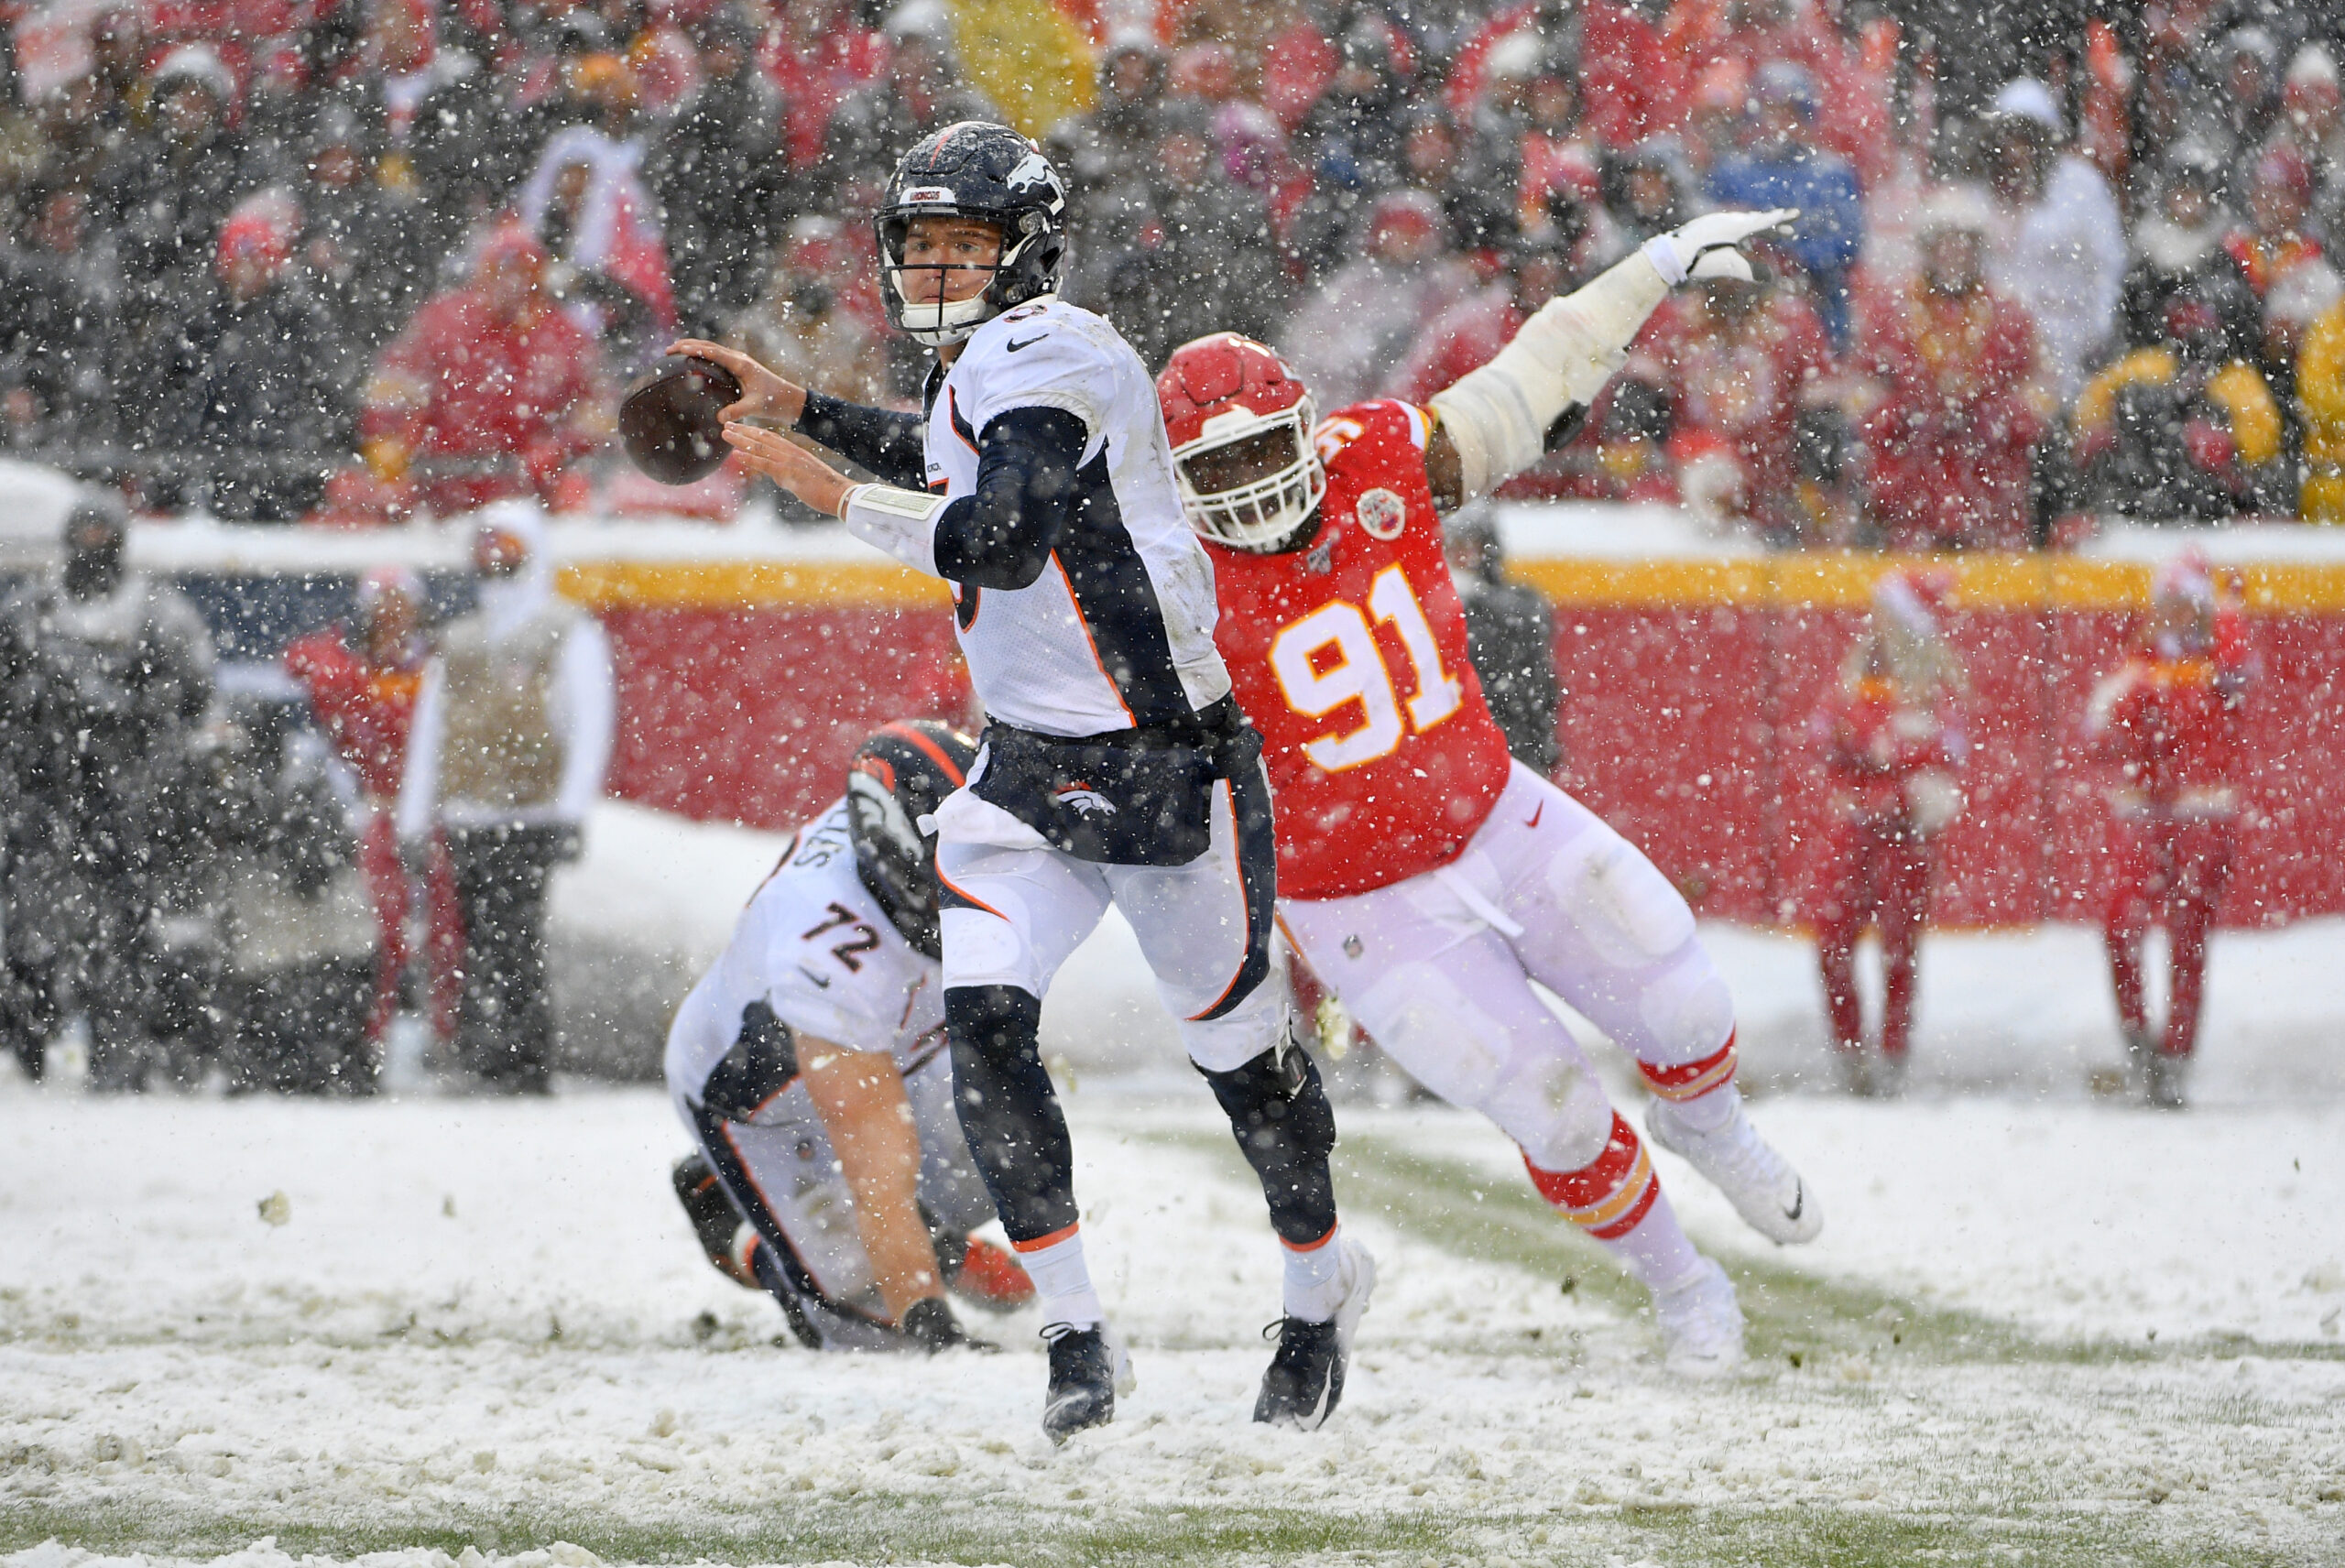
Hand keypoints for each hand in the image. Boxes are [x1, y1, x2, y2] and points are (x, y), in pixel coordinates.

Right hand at [667, 339, 806, 426]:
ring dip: (693, 349)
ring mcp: (738, 362)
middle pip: (708, 346)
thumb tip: (720, 419)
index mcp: (741, 364)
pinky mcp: (738, 368)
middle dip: (688, 345)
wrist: (790, 400)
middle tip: (668, 350)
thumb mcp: (756, 407)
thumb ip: (738, 411)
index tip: (678, 350)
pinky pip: (716, 358)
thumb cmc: (774, 401)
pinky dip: (702, 356)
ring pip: (711, 350)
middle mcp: (738, 359)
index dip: (695, 350)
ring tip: (674, 352)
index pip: (713, 352)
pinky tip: (692, 364)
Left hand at [722, 422, 854, 516]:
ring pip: (761, 447)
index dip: (753, 431)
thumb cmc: (826, 490)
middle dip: (743, 431)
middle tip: (726, 424)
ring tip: (726, 434)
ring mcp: (790, 462)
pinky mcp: (789, 473)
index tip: (740, 427)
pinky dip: (750, 458)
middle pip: (763, 438)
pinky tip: (736, 454)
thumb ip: (788, 475)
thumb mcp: (803, 479)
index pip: (771, 438)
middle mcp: (791, 453)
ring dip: (741, 440)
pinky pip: (766, 463)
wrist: (840, 495)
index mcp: (795, 453)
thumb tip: (778, 477)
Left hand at [1645, 208, 1798, 284]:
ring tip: (1766, 231)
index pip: (1764, 221)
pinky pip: (1728, 224)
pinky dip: (1739, 229)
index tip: (1795, 214)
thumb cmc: (1701, 260)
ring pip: (1741, 221)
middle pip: (1755, 220)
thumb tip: (1771, 278)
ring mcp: (1714, 220)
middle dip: (1773, 226)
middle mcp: (1727, 219)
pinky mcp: (1703, 224)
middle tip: (1788, 231)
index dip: (1780, 220)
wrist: (1670, 253)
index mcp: (1737, 226)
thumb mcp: (1729, 267)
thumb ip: (1750, 271)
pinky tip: (1737, 236)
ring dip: (1756, 226)